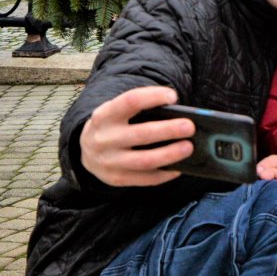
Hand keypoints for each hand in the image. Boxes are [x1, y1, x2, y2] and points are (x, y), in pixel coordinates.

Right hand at [76, 84, 193, 187]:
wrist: (87, 151)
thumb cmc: (113, 126)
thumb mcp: (117, 113)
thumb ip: (139, 111)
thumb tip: (177, 115)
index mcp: (104, 115)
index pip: (130, 101)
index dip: (153, 97)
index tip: (173, 96)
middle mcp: (104, 138)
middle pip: (141, 134)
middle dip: (168, 129)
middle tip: (189, 126)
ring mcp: (109, 162)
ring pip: (145, 160)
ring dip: (170, 154)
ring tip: (188, 147)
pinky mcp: (117, 179)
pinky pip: (146, 179)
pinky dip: (165, 173)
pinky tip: (178, 167)